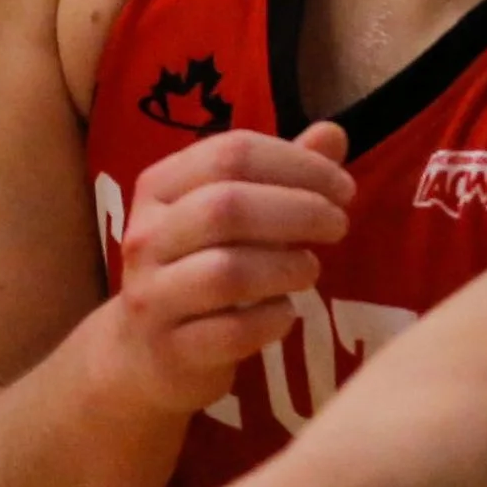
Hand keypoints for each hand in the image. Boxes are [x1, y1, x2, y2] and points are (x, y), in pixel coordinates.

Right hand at [103, 122, 352, 413]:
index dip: (298, 164)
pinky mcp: (172, 350)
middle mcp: (147, 236)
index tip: (342, 188)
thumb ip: (278, 175)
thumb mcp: (229, 215)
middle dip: (299, 211)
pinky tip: (286, 314)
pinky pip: (231, 332)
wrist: (144, 352)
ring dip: (286, 267)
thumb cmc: (196, 268)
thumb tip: (333, 134)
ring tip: (311, 269)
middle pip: (227, 207)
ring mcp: (153, 296)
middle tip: (339, 226)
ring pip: (226, 272)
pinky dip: (272, 319)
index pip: (231, 153)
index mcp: (158, 187)